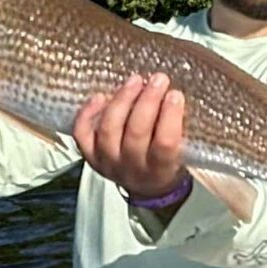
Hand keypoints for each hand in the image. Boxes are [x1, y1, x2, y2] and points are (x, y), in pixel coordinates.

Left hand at [72, 72, 187, 200]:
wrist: (148, 188)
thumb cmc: (169, 163)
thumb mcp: (183, 154)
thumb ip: (179, 130)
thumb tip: (175, 93)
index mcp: (160, 170)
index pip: (164, 144)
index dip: (170, 117)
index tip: (175, 94)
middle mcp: (131, 169)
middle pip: (136, 133)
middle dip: (148, 101)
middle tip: (158, 79)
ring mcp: (107, 163)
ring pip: (109, 130)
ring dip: (122, 101)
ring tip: (135, 81)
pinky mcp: (90, 156)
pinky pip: (82, 134)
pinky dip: (88, 113)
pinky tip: (101, 96)